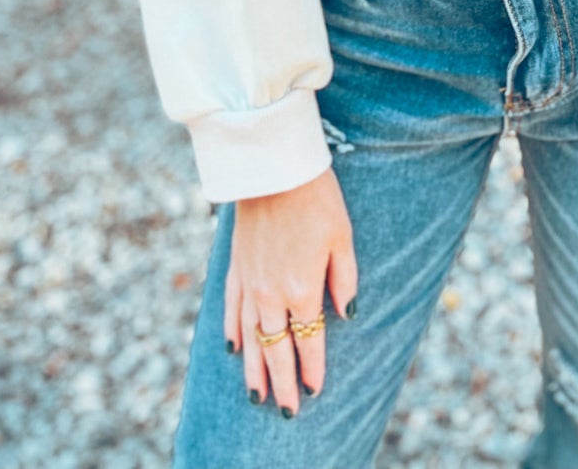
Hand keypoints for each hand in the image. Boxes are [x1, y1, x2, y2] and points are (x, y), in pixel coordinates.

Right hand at [225, 166, 356, 414]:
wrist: (272, 166)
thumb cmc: (316, 197)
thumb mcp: (342, 236)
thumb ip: (344, 280)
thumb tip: (347, 314)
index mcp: (302, 288)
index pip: (308, 341)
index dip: (312, 368)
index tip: (316, 390)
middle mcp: (271, 294)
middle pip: (277, 349)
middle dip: (283, 383)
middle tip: (287, 411)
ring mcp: (249, 282)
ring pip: (251, 338)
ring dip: (255, 368)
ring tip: (258, 395)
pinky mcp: (235, 267)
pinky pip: (230, 309)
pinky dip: (232, 332)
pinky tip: (234, 348)